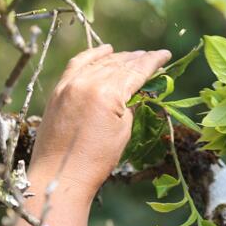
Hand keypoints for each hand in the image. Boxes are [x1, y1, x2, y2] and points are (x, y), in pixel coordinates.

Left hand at [29, 45, 171, 197]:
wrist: (60, 175)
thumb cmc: (97, 160)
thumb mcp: (123, 131)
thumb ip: (128, 105)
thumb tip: (132, 92)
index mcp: (108, 93)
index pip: (135, 71)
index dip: (153, 62)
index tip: (165, 55)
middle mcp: (88, 82)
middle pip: (119, 63)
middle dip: (137, 58)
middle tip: (152, 56)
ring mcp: (71, 84)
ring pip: (100, 62)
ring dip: (118, 57)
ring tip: (133, 55)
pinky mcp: (59, 89)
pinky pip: (78, 63)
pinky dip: (93, 55)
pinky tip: (105, 50)